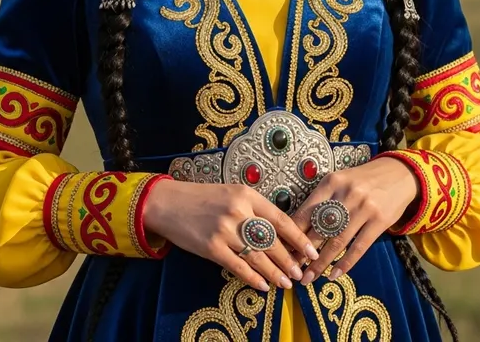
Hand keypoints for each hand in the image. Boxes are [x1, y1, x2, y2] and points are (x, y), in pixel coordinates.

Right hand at [143, 179, 319, 292]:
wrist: (169, 203)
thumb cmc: (203, 198)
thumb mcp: (232, 193)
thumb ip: (253, 208)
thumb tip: (278, 233)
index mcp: (246, 195)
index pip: (280, 219)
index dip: (298, 238)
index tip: (311, 250)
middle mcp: (238, 211)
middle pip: (272, 241)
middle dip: (289, 260)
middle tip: (301, 273)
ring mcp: (224, 230)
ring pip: (258, 256)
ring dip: (275, 272)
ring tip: (286, 283)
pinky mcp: (211, 247)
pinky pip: (238, 267)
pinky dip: (253, 278)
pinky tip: (263, 285)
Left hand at [292, 156, 419, 284]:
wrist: (398, 174)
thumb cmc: (362, 179)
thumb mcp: (340, 181)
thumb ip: (322, 200)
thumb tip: (298, 226)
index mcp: (332, 182)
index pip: (308, 211)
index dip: (294, 232)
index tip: (283, 248)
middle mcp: (347, 194)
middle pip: (320, 228)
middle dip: (304, 251)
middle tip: (292, 268)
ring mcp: (364, 208)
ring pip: (337, 241)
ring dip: (321, 263)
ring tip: (309, 278)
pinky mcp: (380, 221)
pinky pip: (359, 247)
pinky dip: (345, 264)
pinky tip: (333, 275)